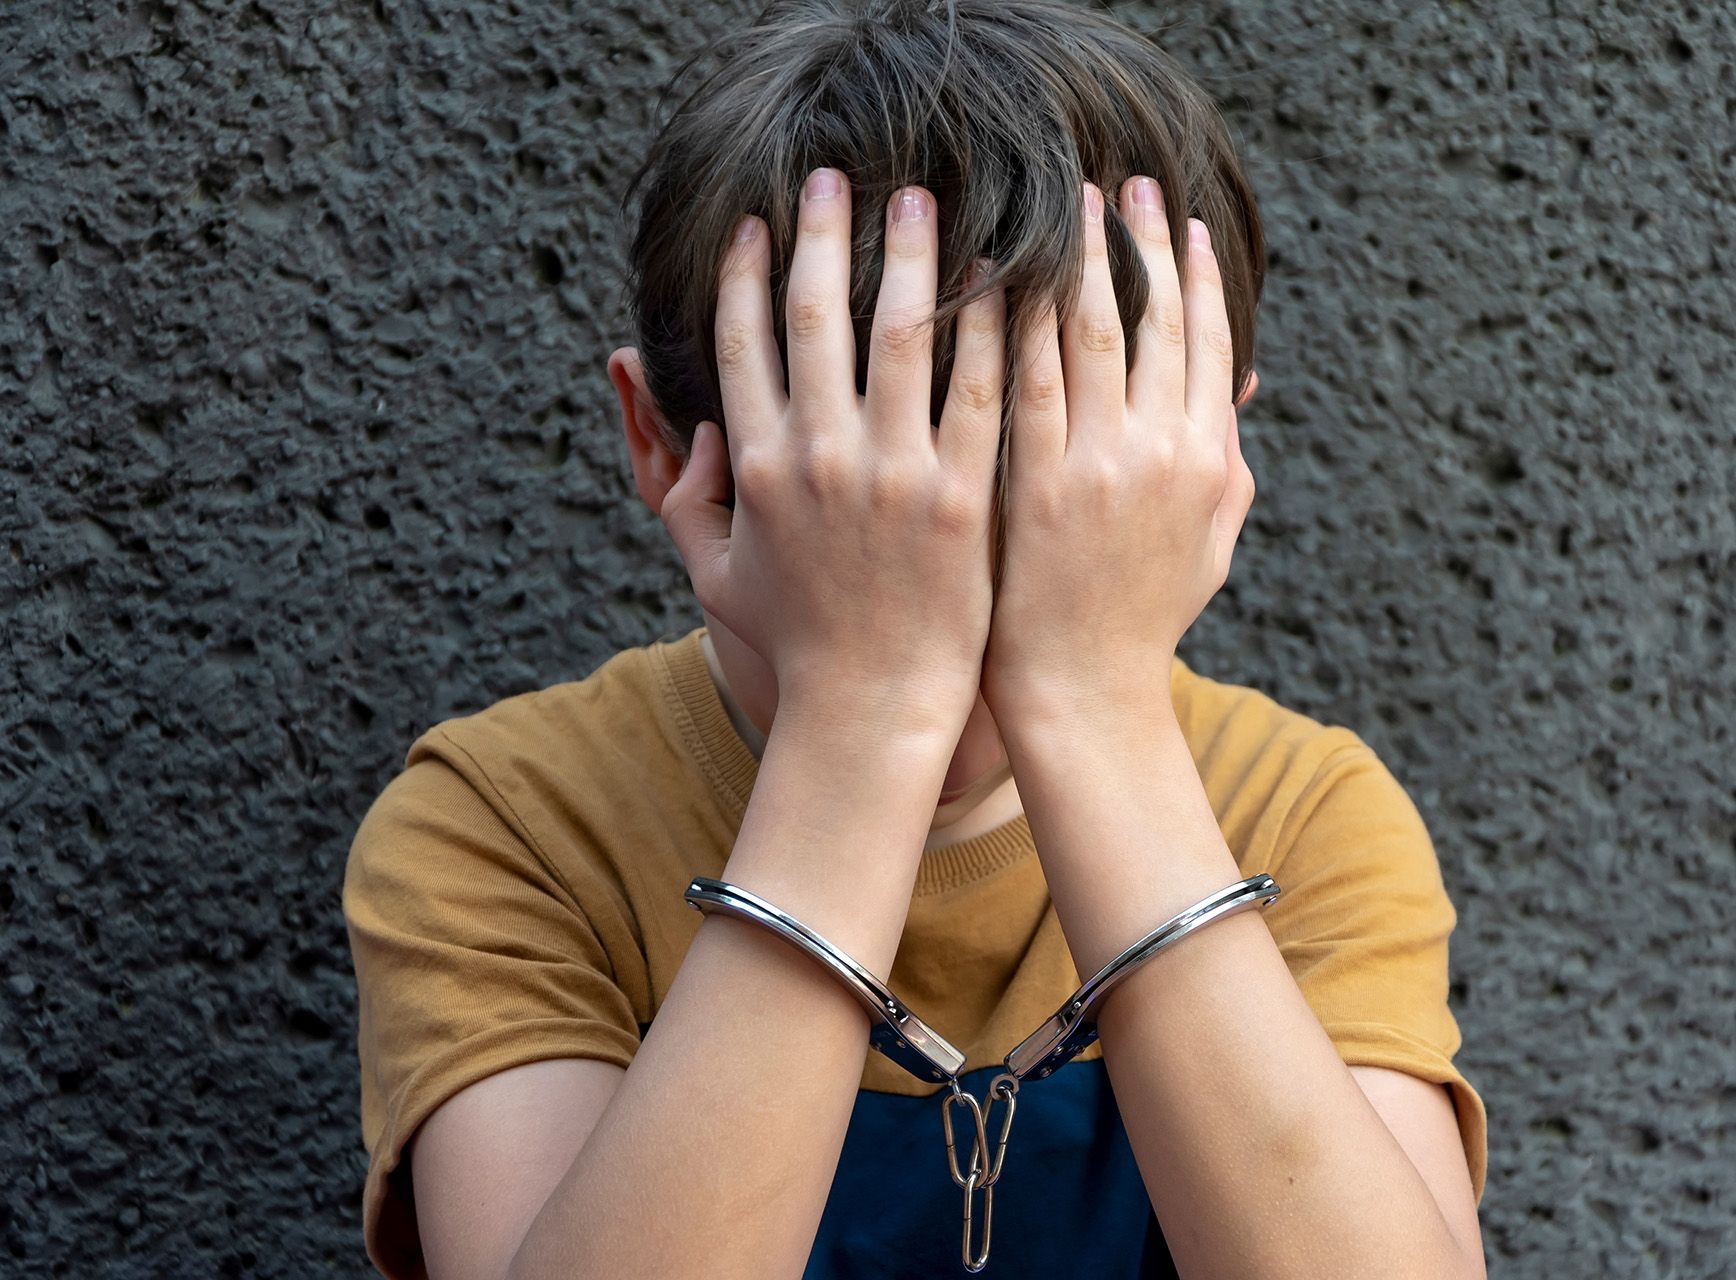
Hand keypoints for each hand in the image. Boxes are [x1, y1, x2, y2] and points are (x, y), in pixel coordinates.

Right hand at [657, 169, 1005, 737]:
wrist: (875, 708)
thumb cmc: (798, 645)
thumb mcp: (717, 577)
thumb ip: (690, 501)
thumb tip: (693, 429)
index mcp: (759, 466)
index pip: (744, 342)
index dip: (750, 272)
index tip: (764, 221)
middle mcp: (821, 458)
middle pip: (817, 317)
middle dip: (824, 234)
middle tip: (839, 176)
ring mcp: (896, 475)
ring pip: (901, 336)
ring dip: (908, 257)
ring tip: (920, 200)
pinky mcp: (964, 498)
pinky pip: (980, 392)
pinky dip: (989, 328)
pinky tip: (1001, 279)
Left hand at [982, 177, 1255, 722]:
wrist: (1081, 694)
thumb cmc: (1140, 620)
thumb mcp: (1208, 542)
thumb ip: (1228, 459)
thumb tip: (1239, 383)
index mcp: (1208, 458)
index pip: (1204, 340)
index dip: (1195, 273)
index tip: (1181, 220)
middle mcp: (1160, 451)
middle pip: (1149, 319)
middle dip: (1137, 243)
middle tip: (1119, 182)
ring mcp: (1096, 464)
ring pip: (1085, 332)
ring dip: (1072, 258)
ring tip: (1058, 203)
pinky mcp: (1034, 481)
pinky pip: (1021, 377)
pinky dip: (1012, 317)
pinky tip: (997, 270)